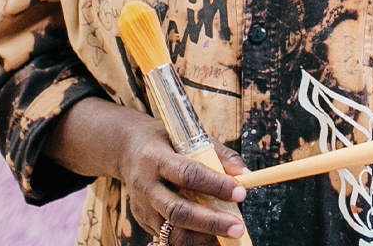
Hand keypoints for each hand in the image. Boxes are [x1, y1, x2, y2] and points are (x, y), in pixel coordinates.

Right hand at [121, 117, 248, 245]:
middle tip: (238, 227)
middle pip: (178, 210)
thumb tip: (245, 174)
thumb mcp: (190, 137)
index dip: (216, 185)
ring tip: (229, 236)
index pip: (188, 174)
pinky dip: (193, 241)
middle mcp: (146, 185)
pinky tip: (212, 237)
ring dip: (203, 237)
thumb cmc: (167, 141)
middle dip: (211, 222)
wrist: (127, 149)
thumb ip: (219, 154)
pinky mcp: (143, 221)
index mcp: (156, 158)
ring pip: (172, 232)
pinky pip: (169, 237)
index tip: (241, 193)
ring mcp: (142, 207)